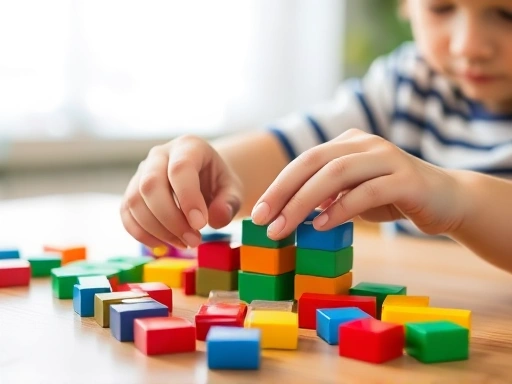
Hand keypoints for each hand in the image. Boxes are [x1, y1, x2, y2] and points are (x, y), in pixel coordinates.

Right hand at [121, 135, 242, 248]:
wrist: (204, 179)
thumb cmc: (218, 183)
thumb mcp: (233, 189)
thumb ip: (229, 203)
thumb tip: (216, 219)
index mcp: (188, 146)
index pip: (180, 168)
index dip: (188, 198)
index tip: (201, 224)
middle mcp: (160, 155)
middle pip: (151, 185)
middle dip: (171, 219)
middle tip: (194, 240)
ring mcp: (142, 172)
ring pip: (135, 201)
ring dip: (158, 230)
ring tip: (185, 243)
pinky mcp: (132, 191)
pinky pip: (127, 213)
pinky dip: (142, 234)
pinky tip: (164, 244)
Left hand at [251, 129, 464, 238]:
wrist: (448, 199)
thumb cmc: (393, 197)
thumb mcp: (353, 194)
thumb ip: (326, 196)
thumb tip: (288, 212)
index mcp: (348, 143)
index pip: (305, 161)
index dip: (278, 186)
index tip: (259, 213)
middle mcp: (365, 143)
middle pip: (314, 162)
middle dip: (284, 192)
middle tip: (264, 221)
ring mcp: (387, 158)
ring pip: (336, 173)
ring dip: (305, 202)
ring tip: (285, 228)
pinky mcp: (406, 179)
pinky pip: (367, 192)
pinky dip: (341, 209)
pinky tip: (322, 226)